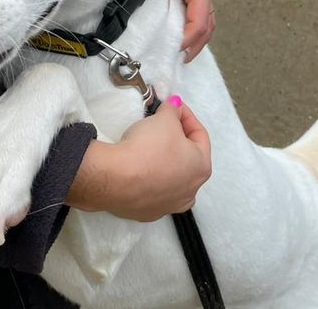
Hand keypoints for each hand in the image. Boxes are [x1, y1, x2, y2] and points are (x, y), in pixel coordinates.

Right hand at [67, 97, 210, 221]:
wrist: (116, 179)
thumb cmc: (148, 148)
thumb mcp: (164, 119)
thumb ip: (173, 110)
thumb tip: (176, 106)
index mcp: (201, 167)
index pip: (200, 134)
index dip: (186, 115)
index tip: (172, 105)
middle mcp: (191, 190)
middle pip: (188, 158)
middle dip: (176, 138)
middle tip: (162, 124)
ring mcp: (170, 205)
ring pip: (173, 179)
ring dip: (166, 162)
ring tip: (151, 148)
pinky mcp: (148, 212)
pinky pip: (153, 191)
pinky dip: (149, 179)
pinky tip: (138, 169)